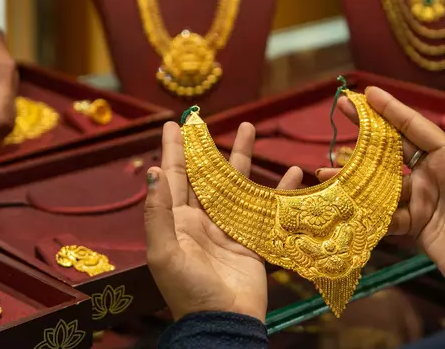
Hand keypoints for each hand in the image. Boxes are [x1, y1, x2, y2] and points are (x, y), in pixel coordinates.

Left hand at [145, 121, 303, 321]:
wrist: (223, 323)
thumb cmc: (188, 290)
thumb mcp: (164, 252)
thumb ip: (158, 212)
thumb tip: (152, 171)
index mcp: (178, 221)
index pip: (174, 176)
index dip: (174, 150)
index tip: (173, 124)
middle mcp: (202, 219)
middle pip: (206, 174)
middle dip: (208, 147)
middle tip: (208, 121)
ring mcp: (228, 227)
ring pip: (236, 183)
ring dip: (243, 156)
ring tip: (249, 128)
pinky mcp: (253, 239)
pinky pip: (266, 206)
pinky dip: (279, 188)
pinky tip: (292, 172)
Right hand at [318, 87, 444, 293]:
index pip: (413, 126)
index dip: (390, 109)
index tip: (367, 92)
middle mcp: (427, 173)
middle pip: (390, 146)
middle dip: (364, 129)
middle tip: (339, 108)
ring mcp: (417, 198)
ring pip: (379, 181)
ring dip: (354, 174)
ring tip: (324, 168)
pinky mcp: (410, 223)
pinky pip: (381, 212)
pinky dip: (361, 208)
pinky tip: (340, 203)